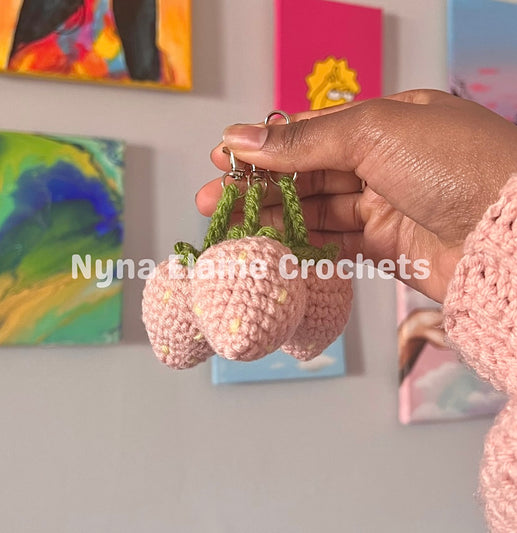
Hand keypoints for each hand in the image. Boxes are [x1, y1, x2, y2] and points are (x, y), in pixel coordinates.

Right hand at [195, 90, 516, 301]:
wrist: (509, 237)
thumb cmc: (455, 164)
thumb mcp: (373, 133)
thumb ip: (303, 141)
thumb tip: (241, 136)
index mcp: (384, 121)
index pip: (310, 131)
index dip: (265, 145)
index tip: (224, 156)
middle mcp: (382, 162)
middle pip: (305, 174)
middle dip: (258, 185)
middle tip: (214, 198)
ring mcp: (383, 206)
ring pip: (314, 210)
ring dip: (271, 216)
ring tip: (231, 224)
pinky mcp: (385, 246)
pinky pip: (332, 243)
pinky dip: (300, 244)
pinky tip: (269, 245)